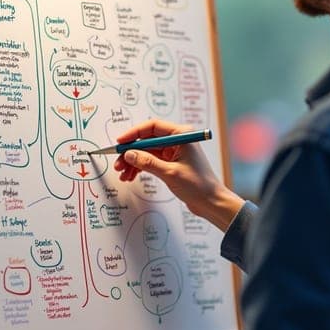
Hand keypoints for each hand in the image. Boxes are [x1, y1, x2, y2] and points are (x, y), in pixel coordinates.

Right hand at [114, 119, 243, 231]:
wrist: (211, 203)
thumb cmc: (199, 186)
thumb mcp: (170, 173)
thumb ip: (148, 162)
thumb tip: (129, 154)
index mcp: (181, 135)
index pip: (152, 127)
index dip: (133, 134)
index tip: (120, 143)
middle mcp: (177, 141)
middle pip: (146, 140)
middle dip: (131, 152)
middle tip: (118, 163)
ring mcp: (173, 152)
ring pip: (146, 152)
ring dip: (133, 162)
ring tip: (123, 174)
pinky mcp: (171, 163)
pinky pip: (150, 161)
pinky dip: (140, 168)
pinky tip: (131, 176)